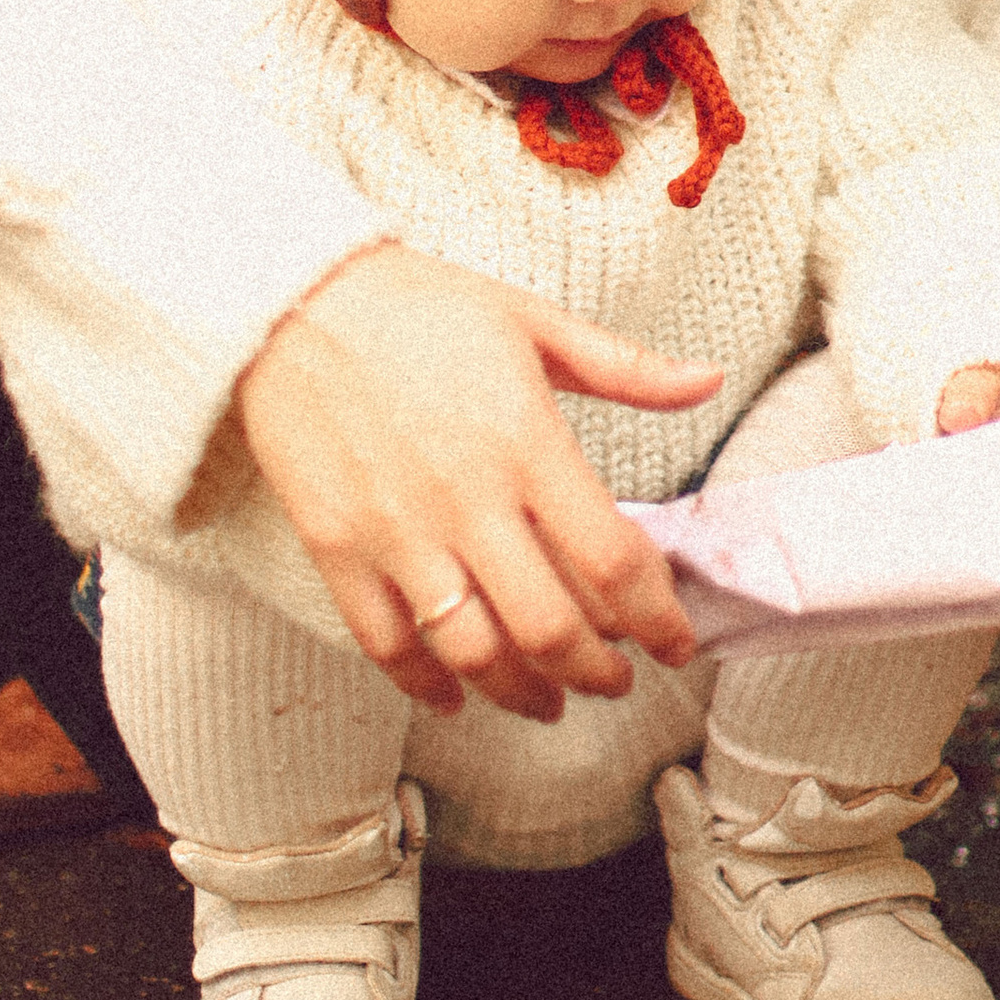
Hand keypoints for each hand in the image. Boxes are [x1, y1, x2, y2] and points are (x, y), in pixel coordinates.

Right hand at [233, 244, 721, 721]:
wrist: (292, 301)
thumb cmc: (419, 306)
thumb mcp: (534, 321)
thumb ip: (626, 367)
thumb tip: (706, 380)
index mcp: (526, 442)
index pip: (612, 559)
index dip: (657, 617)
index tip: (676, 640)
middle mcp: (466, 500)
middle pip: (549, 627)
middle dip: (598, 671)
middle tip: (618, 678)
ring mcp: (397, 533)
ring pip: (474, 652)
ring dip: (523, 692)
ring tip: (550, 699)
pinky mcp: (339, 549)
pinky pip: (388, 645)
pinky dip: (426, 686)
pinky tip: (456, 695)